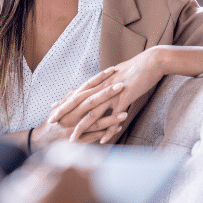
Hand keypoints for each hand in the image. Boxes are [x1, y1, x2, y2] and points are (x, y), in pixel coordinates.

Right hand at [32, 67, 123, 149]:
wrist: (42, 140)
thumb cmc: (54, 121)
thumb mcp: (60, 107)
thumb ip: (71, 97)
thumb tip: (79, 87)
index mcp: (69, 103)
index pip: (86, 86)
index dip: (99, 78)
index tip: (112, 70)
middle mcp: (72, 113)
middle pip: (91, 101)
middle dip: (107, 93)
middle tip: (122, 85)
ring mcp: (75, 127)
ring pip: (95, 121)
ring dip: (111, 117)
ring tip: (126, 113)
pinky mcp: (78, 140)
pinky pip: (94, 136)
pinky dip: (106, 132)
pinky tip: (118, 128)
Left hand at [49, 49, 164, 143]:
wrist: (151, 62)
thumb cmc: (136, 69)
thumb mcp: (116, 75)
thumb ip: (106, 83)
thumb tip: (100, 86)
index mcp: (99, 82)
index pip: (78, 93)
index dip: (65, 101)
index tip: (52, 108)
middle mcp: (102, 87)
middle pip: (79, 102)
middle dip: (64, 112)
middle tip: (51, 122)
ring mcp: (112, 93)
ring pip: (93, 112)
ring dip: (82, 127)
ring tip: (72, 139)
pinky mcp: (124, 98)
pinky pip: (114, 117)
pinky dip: (108, 130)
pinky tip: (103, 140)